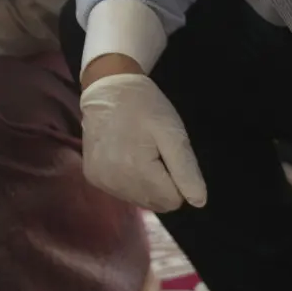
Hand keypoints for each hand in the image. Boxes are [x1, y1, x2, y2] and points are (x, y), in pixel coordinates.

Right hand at [79, 69, 206, 212]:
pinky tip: (125, 155)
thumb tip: (198, 202)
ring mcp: (101, 181)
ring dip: (145, 182)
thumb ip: (186, 169)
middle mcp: (114, 182)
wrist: (107, 87)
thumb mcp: (172, 132)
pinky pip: (122, 191)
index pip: (172, 200)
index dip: (177, 179)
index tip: (167, 153)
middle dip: (162, 182)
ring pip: (139, 199)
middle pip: (155, 203)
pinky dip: (129, 179)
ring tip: (138, 150)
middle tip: (154, 151)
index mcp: (136, 170)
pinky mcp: (93, 177)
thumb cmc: (144, 106)